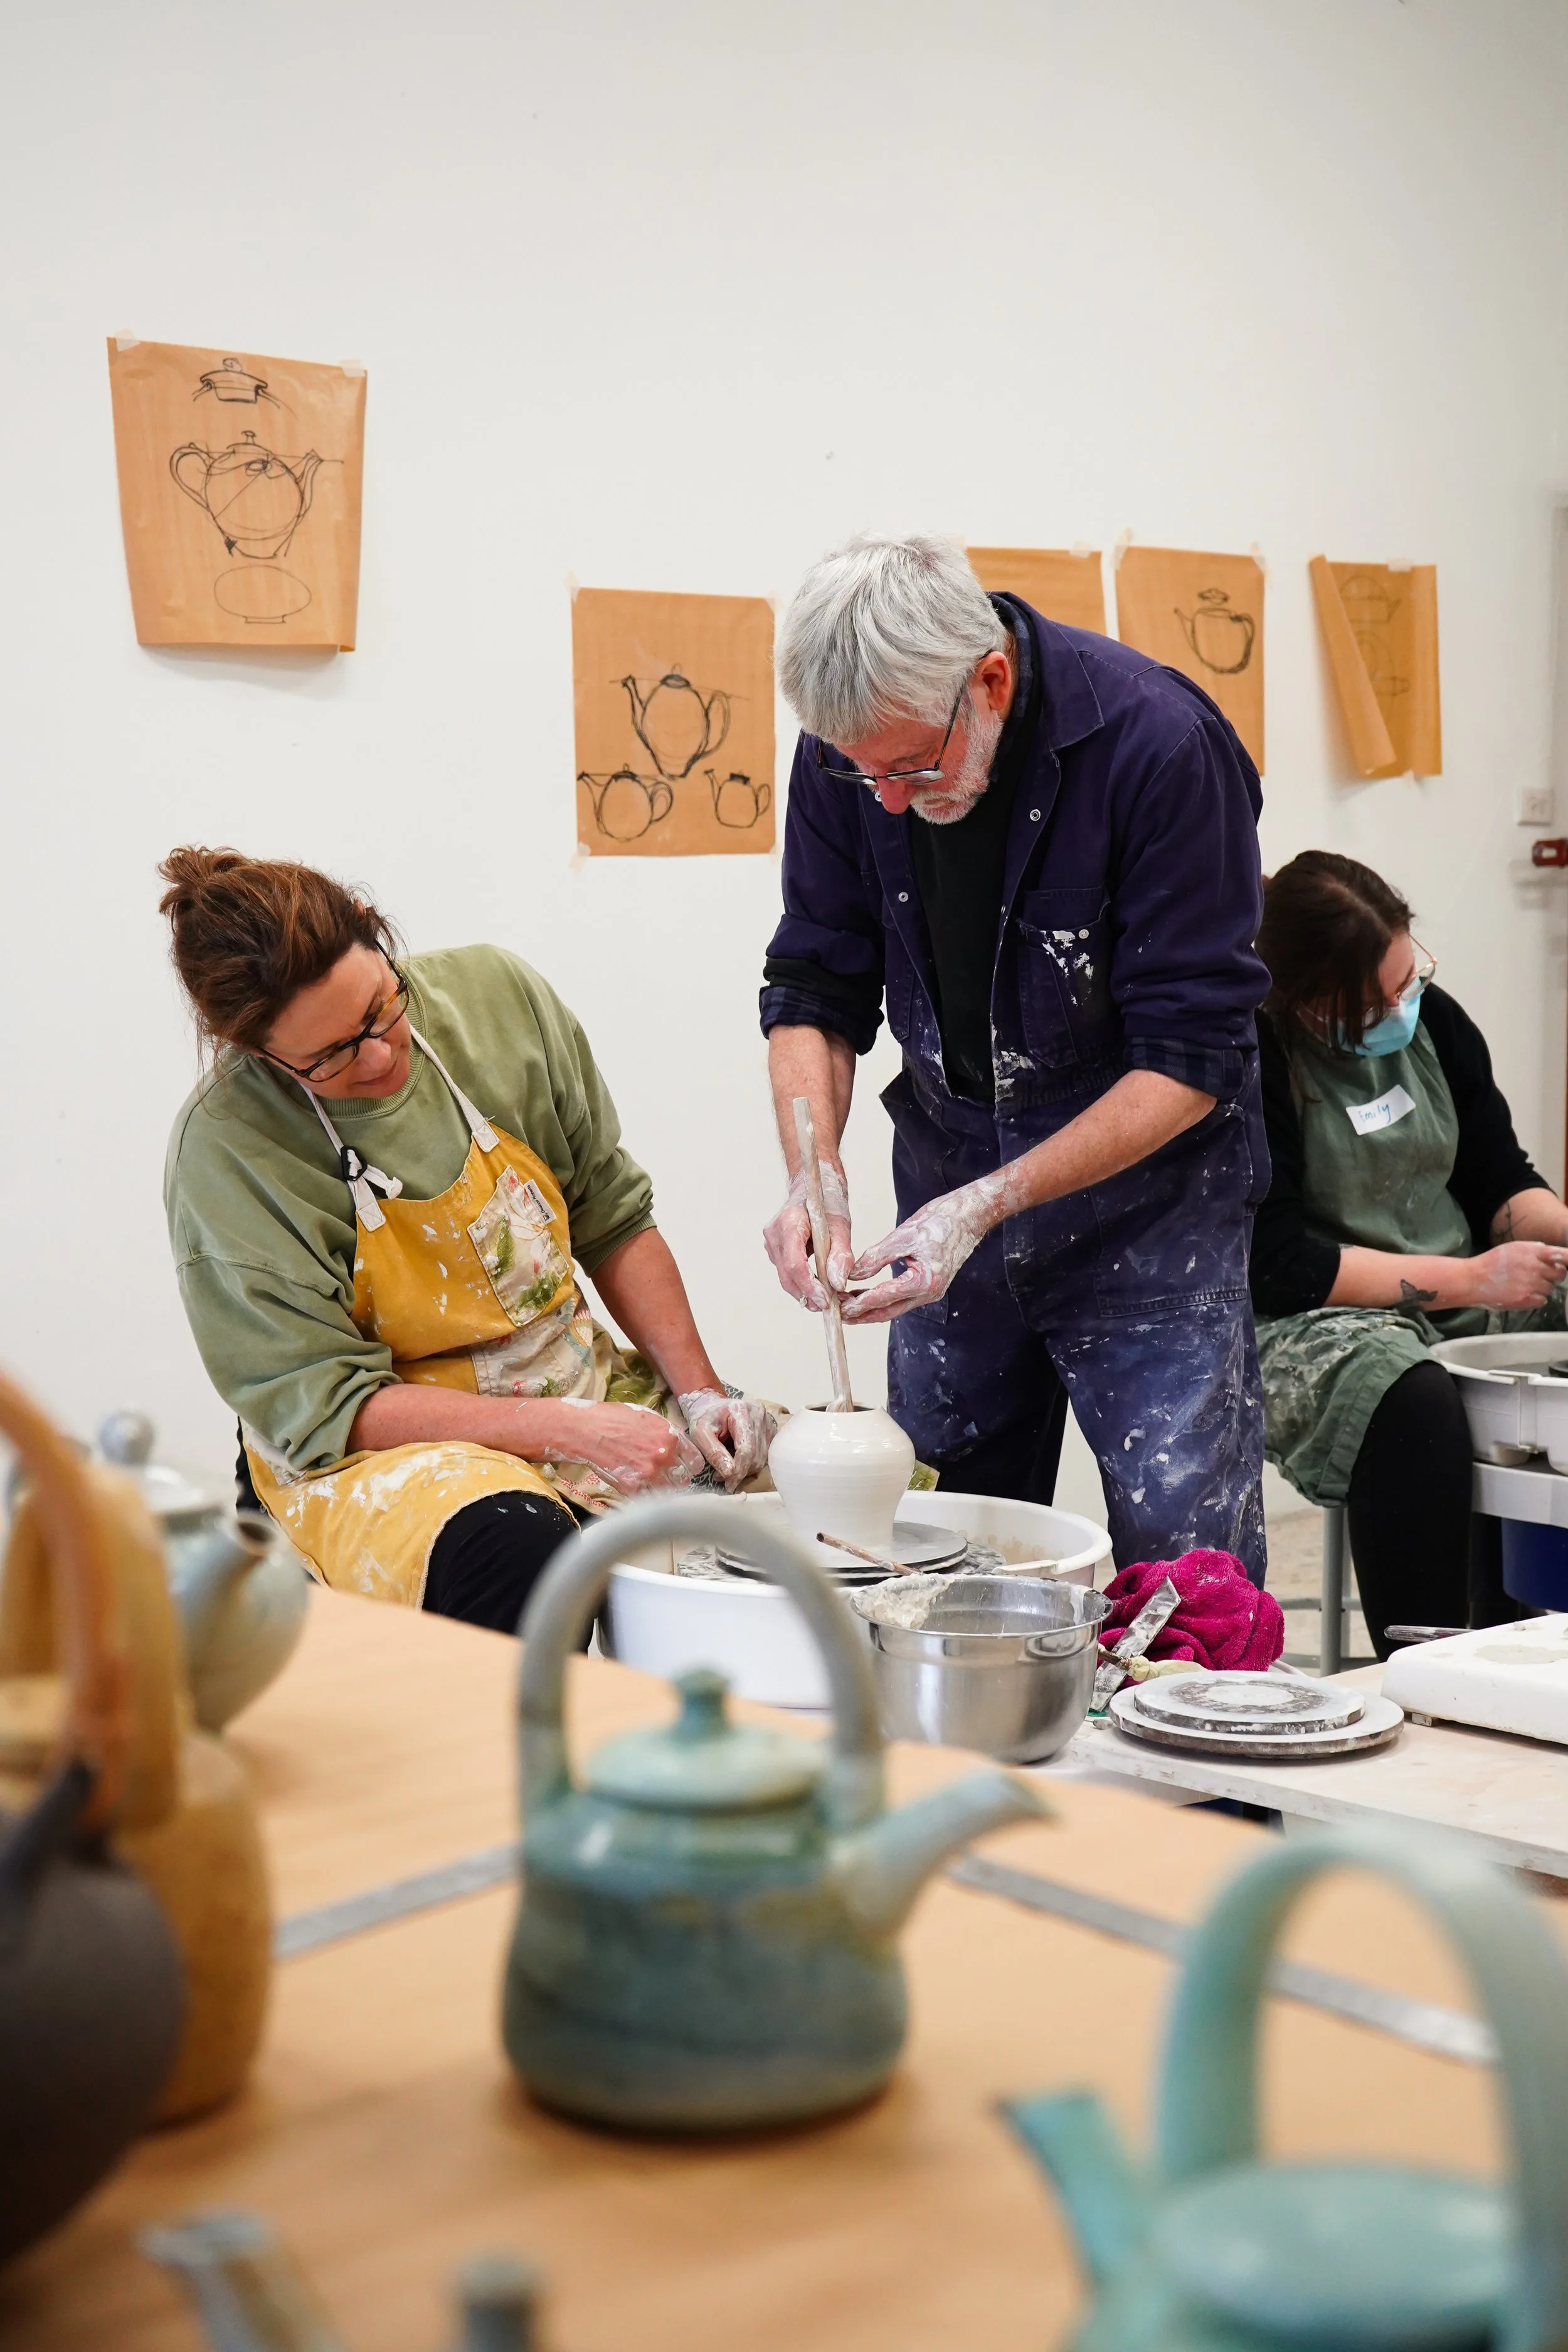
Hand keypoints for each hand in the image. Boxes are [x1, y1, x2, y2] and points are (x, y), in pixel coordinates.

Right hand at [539, 1400, 702, 1495]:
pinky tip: (637, 1486)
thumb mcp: (648, 1417)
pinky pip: (646, 1498)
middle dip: (676, 1479)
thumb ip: (667, 1433)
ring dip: (662, 1489)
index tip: (685, 1469)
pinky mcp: (631, 1487)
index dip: (690, 1466)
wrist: (586, 1430)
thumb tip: (679, 1447)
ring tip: (652, 1483)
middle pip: (684, 1480)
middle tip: (667, 1477)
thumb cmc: (613, 1419)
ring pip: (668, 1492)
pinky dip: (643, 1495)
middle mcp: (663, 1456)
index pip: (695, 1462)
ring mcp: (648, 1474)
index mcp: (671, 1437)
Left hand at [678, 1390, 779, 1489]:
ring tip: (728, 1468)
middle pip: (756, 1455)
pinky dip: (751, 1463)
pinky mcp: (770, 1430)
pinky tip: (738, 1460)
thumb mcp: (700, 1433)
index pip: (746, 1448)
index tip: (729, 1485)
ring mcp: (767, 1422)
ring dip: (745, 1469)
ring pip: (762, 1458)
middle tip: (723, 1478)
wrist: (713, 1406)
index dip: (739, 1470)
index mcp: (741, 1411)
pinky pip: (764, 1454)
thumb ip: (713, 1452)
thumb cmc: (706, 1418)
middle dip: (740, 1472)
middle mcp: (759, 1415)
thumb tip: (729, 1473)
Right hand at [763, 1160, 851, 1311]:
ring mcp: (771, 1243)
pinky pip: (786, 1272)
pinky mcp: (774, 1250)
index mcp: (789, 1222)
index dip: (809, 1285)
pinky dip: (801, 1282)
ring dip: (804, 1291)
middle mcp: (774, 1234)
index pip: (794, 1263)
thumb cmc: (826, 1202)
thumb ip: (840, 1254)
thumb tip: (838, 1283)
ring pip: (785, 1276)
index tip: (825, 1300)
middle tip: (828, 1306)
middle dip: (807, 1294)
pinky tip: (817, 1287)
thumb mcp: (841, 1225)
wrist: (812, 1187)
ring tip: (826, 1299)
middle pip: (787, 1275)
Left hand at [841, 1173, 1005, 1324]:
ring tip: (844, 1307)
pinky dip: (881, 1300)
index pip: (883, 1298)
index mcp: (924, 1281)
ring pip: (893, 1308)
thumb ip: (876, 1257)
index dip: (858, 1304)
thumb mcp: (904, 1235)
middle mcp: (928, 1292)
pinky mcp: (928, 1286)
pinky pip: (900, 1299)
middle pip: (888, 1312)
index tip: (838, 1307)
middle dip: (861, 1314)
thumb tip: (853, 1273)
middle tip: (836, 1313)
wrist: (969, 1216)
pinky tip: (865, 1296)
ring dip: (869, 1309)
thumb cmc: (942, 1221)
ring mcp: (930, 1292)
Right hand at [1468, 1241, 1567, 1309]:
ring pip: (1551, 1288)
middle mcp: (1534, 1267)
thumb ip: (1534, 1250)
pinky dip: (1535, 1299)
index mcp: (1532, 1252)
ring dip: (1542, 1287)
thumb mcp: (1513, 1248)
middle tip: (1539, 1275)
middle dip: (1553, 1275)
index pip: (1562, 1255)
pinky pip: (1543, 1300)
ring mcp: (1531, 1284)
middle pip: (1560, 1273)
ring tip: (1524, 1284)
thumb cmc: (1492, 1262)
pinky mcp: (1526, 1299)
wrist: (1473, 1280)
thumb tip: (1551, 1253)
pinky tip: (1522, 1293)